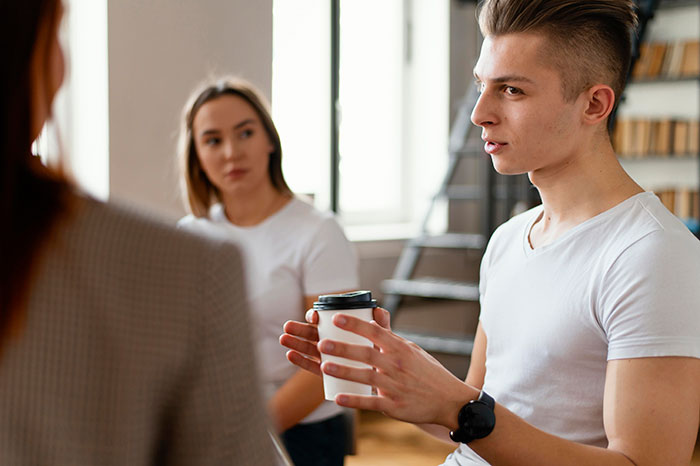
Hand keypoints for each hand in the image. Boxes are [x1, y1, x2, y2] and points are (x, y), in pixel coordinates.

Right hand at [280, 307, 390, 376]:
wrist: (385, 377)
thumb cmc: (381, 352)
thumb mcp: (382, 338)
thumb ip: (382, 325)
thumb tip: (379, 311)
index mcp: (341, 329)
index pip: (325, 319)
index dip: (317, 316)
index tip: (314, 318)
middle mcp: (331, 340)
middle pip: (313, 332)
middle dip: (299, 329)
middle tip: (288, 326)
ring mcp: (326, 356)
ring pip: (308, 348)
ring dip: (295, 343)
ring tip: (284, 339)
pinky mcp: (325, 371)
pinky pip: (311, 365)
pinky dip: (300, 361)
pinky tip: (290, 355)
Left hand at [316, 314, 476, 428]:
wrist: (449, 400)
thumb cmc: (427, 372)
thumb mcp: (411, 348)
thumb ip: (389, 334)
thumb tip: (375, 312)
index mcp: (400, 348)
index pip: (375, 332)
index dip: (355, 324)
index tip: (336, 318)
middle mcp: (396, 365)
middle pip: (366, 354)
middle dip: (343, 348)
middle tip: (322, 343)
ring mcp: (395, 386)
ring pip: (366, 377)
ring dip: (344, 371)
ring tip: (323, 365)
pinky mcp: (394, 406)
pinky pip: (371, 402)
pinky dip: (354, 401)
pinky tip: (337, 397)